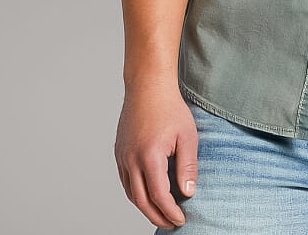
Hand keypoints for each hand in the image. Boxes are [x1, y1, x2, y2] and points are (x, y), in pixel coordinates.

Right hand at [115, 80, 197, 228]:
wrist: (148, 86)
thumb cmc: (170, 108)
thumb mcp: (187, 136)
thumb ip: (187, 166)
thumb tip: (188, 193)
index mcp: (149, 156)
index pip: (159, 196)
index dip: (170, 212)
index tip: (181, 219)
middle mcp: (131, 159)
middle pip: (141, 200)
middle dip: (157, 216)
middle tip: (171, 223)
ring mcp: (122, 156)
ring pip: (130, 192)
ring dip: (145, 207)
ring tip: (161, 213)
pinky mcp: (119, 152)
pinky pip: (125, 180)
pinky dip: (136, 193)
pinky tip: (148, 195)